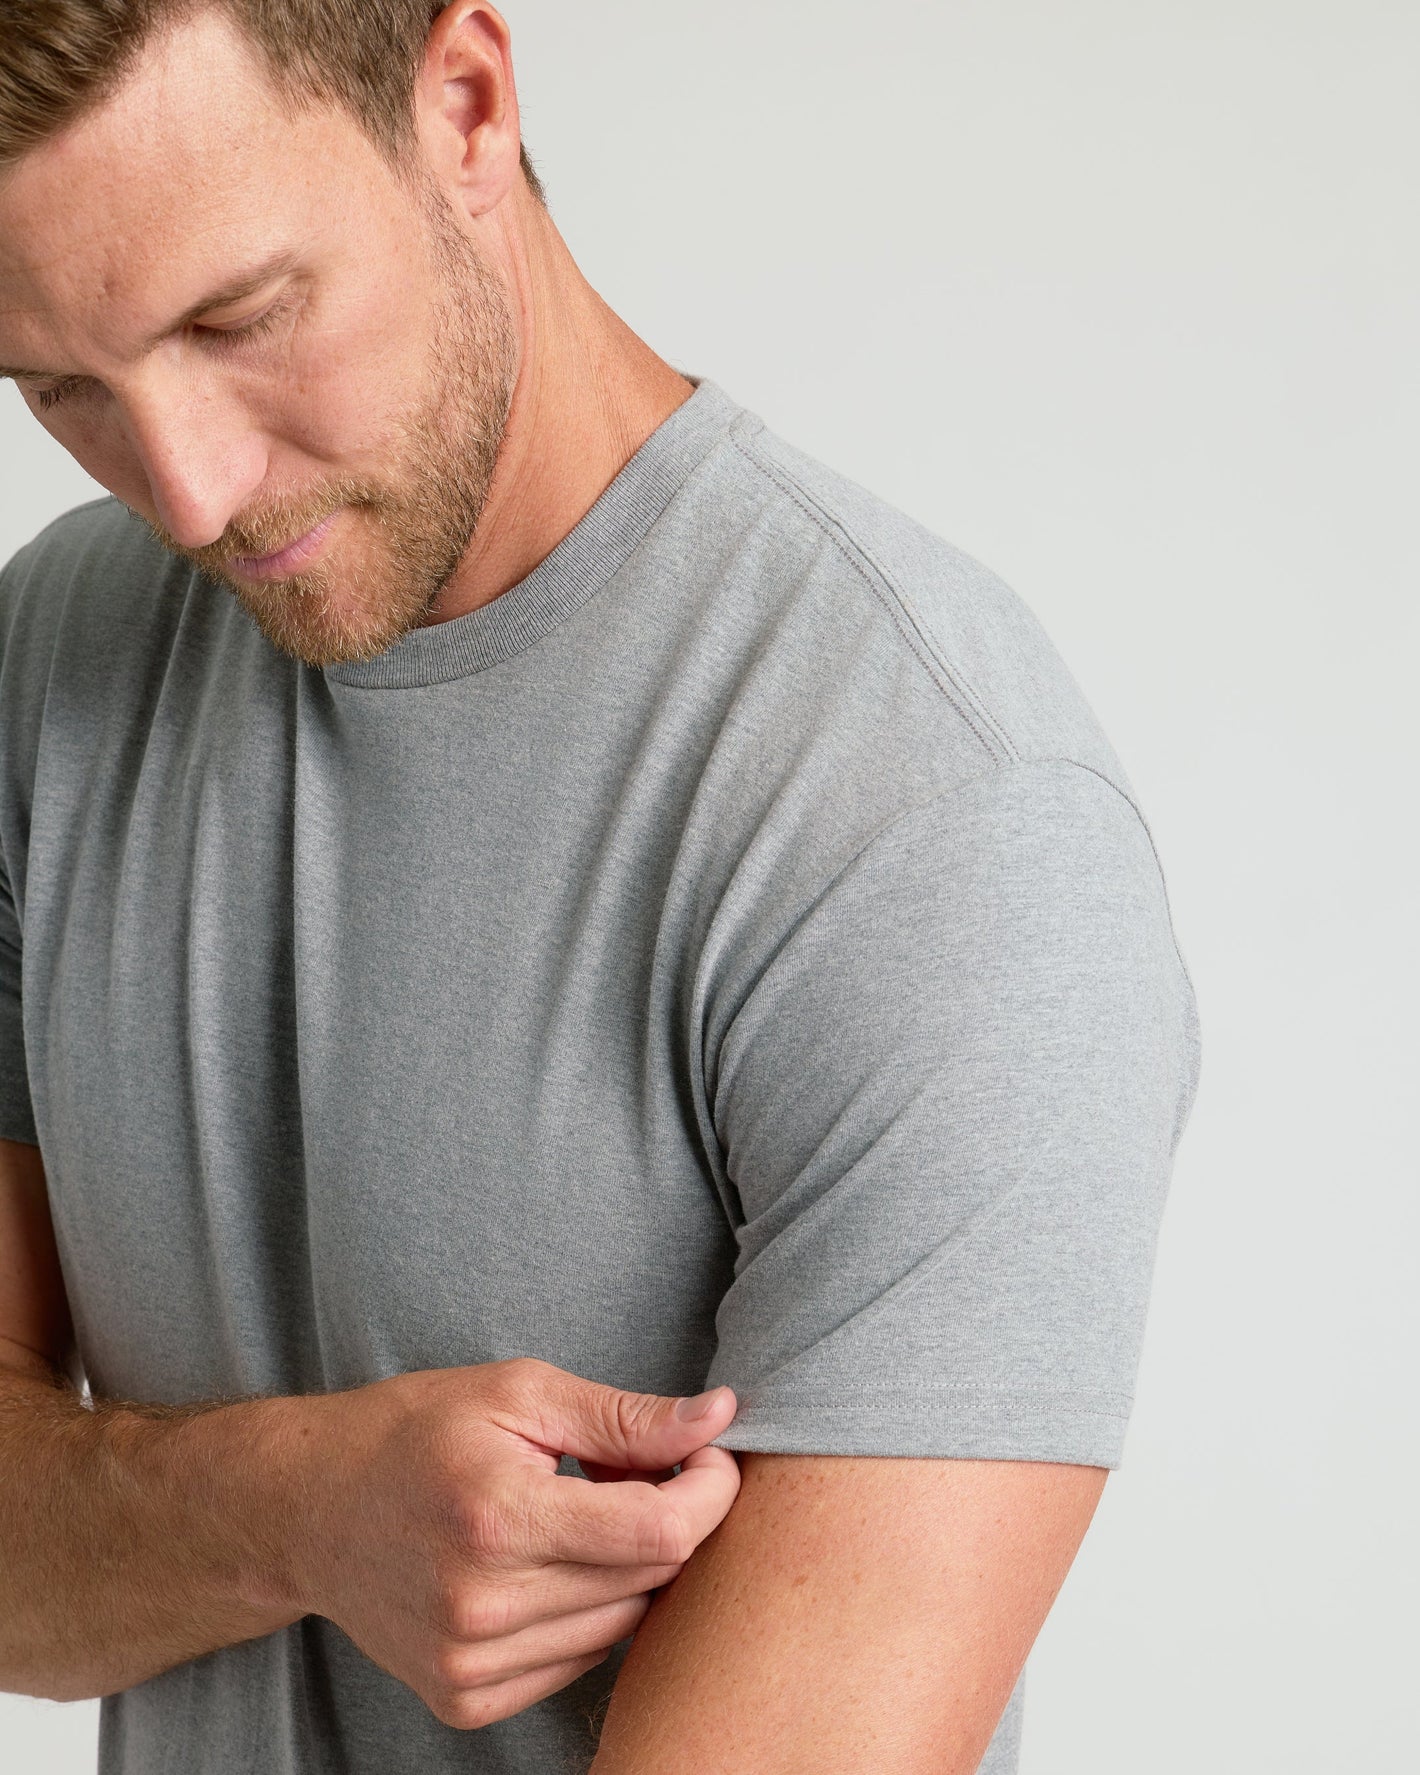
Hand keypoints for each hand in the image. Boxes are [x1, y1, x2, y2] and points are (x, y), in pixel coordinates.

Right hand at [285, 1358, 739, 1728]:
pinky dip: (587, 1611)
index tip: (707, 1455)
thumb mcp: (521, 1392)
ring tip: (580, 1511)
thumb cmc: (417, 1431)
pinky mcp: (463, 1699)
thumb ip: (625, 1417)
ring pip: (621, 1625)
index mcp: (498, 1517)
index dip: (709, 1490)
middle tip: (631, 1469)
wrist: (311, 1507)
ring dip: (628, 1567)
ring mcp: (468, 1663)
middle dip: (668, 1517)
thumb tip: (719, 1417)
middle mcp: (482, 1605)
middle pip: (648, 1579)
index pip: (659, 1532)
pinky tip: (550, 1563)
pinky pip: (578, 1662)